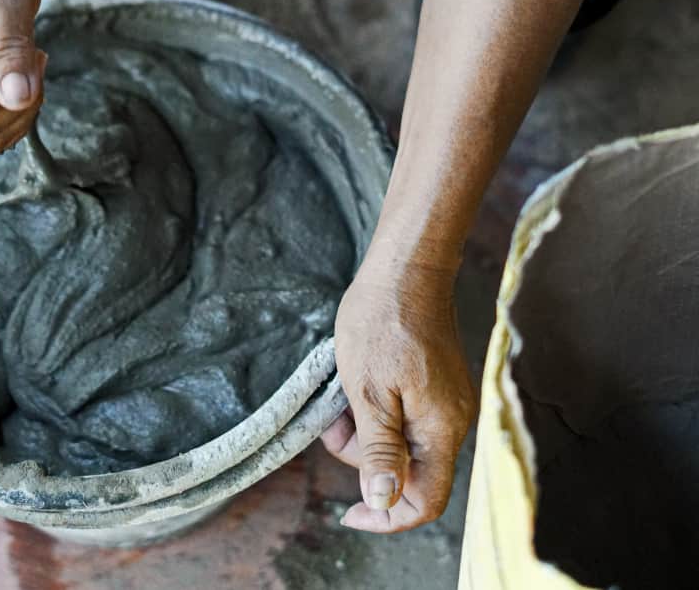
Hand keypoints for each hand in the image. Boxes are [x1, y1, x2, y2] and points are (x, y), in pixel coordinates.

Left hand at [322, 254, 475, 532]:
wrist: (405, 270)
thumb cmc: (383, 323)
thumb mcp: (368, 392)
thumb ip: (379, 450)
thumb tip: (383, 502)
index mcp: (441, 429)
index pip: (425, 500)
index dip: (386, 516)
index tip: (348, 512)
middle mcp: (452, 421)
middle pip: (407, 472)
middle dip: (363, 458)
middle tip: (333, 422)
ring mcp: (445, 403)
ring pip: (400, 444)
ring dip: (364, 432)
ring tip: (341, 396)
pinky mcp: (435, 386)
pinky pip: (403, 418)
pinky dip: (375, 412)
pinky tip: (356, 386)